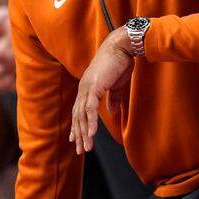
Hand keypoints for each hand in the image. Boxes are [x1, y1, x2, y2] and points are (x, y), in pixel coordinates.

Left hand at [70, 28, 132, 154]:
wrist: (122, 47)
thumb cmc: (120, 63)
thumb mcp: (116, 85)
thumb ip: (112, 99)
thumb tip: (111, 111)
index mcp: (88, 88)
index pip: (79, 111)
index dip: (77, 126)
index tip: (76, 139)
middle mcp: (84, 89)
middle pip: (78, 116)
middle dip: (79, 135)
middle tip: (80, 150)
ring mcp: (87, 88)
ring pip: (82, 116)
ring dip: (84, 133)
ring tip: (86, 147)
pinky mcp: (94, 87)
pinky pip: (90, 109)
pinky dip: (90, 122)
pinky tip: (91, 134)